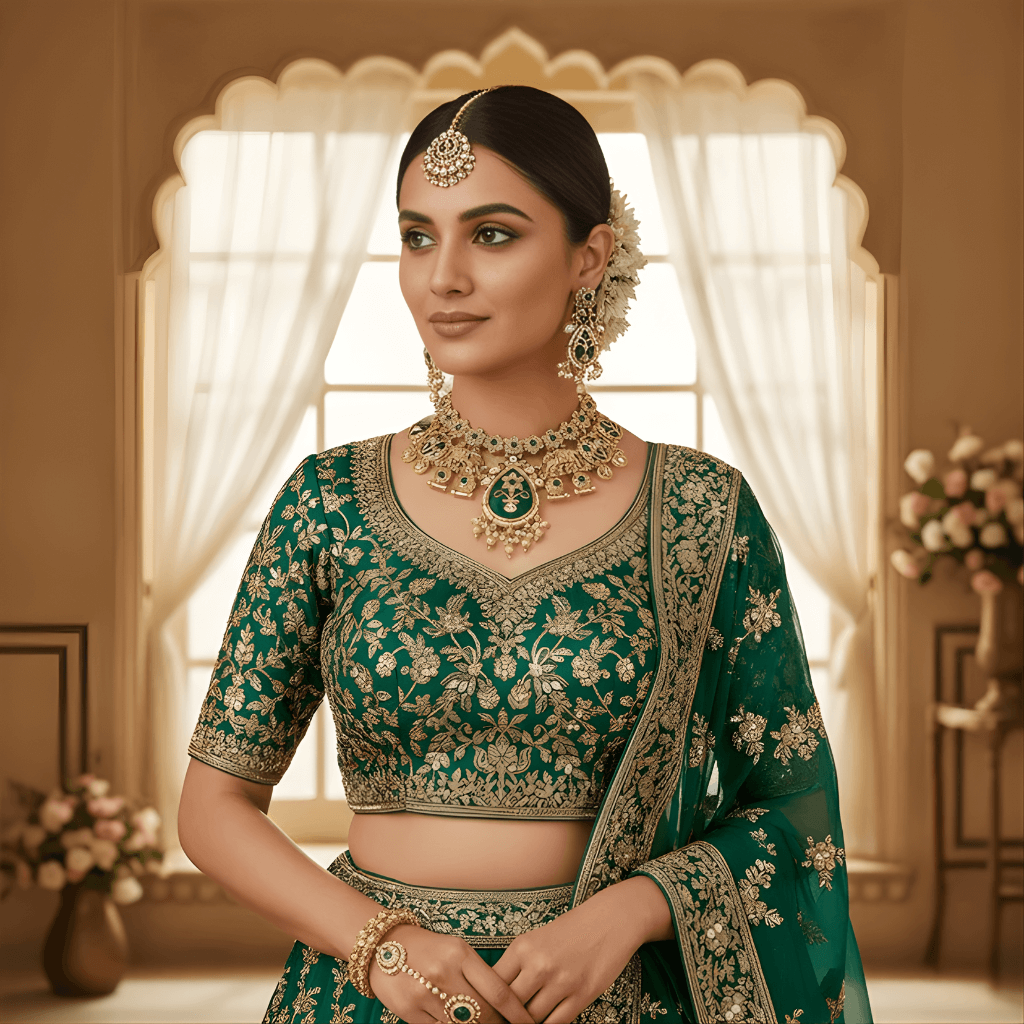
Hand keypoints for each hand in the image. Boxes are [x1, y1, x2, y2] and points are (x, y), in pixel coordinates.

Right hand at [368, 924, 534, 1023]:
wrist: (382, 945)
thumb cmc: (429, 947)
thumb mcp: (457, 949)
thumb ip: (479, 974)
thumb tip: (505, 1005)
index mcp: (460, 954)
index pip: (499, 991)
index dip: (517, 1014)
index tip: (529, 1023)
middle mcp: (443, 973)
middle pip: (483, 1014)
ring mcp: (424, 994)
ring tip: (484, 1023)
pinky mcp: (409, 1012)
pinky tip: (458, 1023)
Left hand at [491, 877, 670, 1022]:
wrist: (610, 919)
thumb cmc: (571, 929)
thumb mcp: (536, 939)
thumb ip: (517, 965)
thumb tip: (497, 995)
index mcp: (522, 947)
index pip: (493, 985)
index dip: (487, 1003)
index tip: (486, 1010)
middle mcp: (539, 964)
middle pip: (509, 1007)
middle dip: (505, 1017)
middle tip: (503, 1020)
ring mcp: (561, 981)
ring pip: (532, 1020)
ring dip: (527, 1023)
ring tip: (525, 1020)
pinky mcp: (582, 995)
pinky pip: (557, 1023)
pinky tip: (546, 1021)